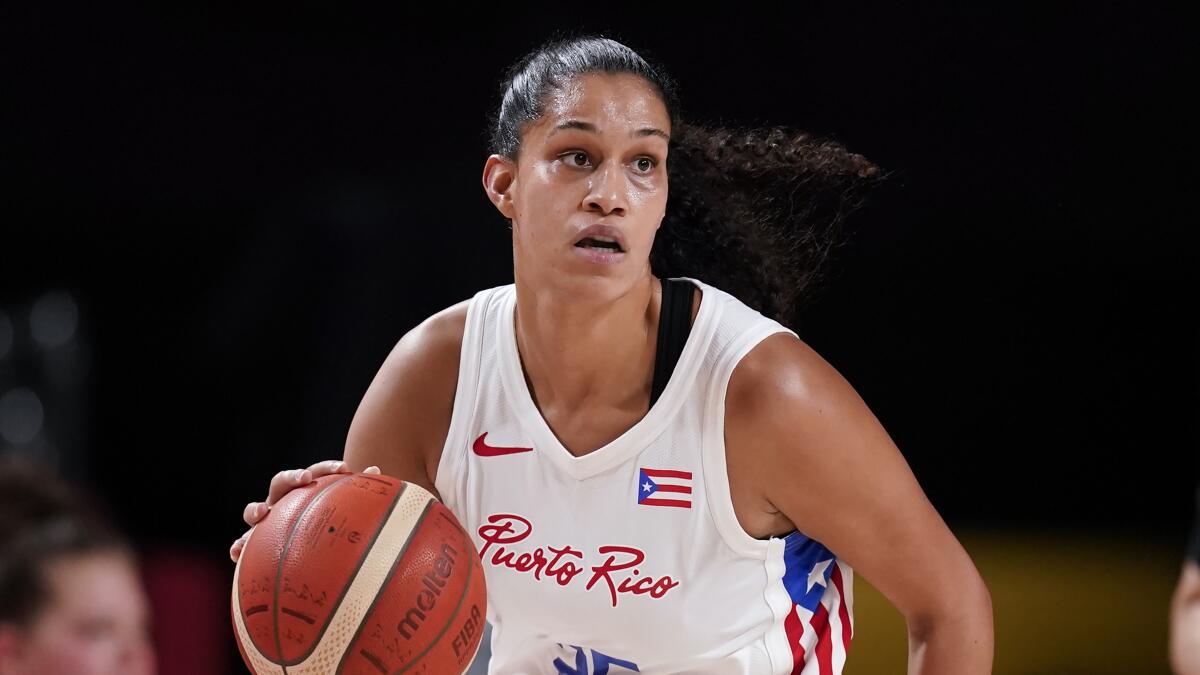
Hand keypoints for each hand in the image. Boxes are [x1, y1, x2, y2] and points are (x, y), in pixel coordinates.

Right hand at [229, 460, 380, 561]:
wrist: (305, 547)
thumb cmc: (325, 524)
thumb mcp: (340, 511)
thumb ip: (355, 493)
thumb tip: (377, 471)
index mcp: (305, 490)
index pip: (313, 472)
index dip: (325, 468)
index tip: (343, 468)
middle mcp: (283, 500)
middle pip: (280, 482)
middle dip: (291, 477)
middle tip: (305, 479)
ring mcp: (267, 520)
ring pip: (254, 510)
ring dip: (255, 508)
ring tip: (261, 513)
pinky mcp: (255, 542)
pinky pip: (242, 543)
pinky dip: (238, 546)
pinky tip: (236, 554)